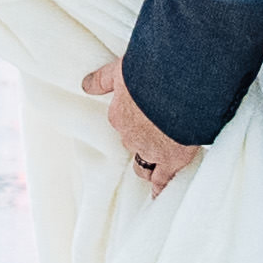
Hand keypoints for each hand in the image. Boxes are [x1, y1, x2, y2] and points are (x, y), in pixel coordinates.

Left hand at [84, 60, 205, 190]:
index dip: (132, 122)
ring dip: (149, 163)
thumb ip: (102, 79)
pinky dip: (160, 187)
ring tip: (159, 162)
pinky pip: (162, 179)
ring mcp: (150, 150)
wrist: (178, 83)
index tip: (141, 119)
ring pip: (144, 164)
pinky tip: (158, 193)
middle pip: (132, 144)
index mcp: (119, 114)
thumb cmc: (151, 71)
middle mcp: (130, 136)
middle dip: (142, 141)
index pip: (121, 123)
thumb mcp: (120, 69)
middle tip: (156, 133)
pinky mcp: (171, 159)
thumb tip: (85, 85)